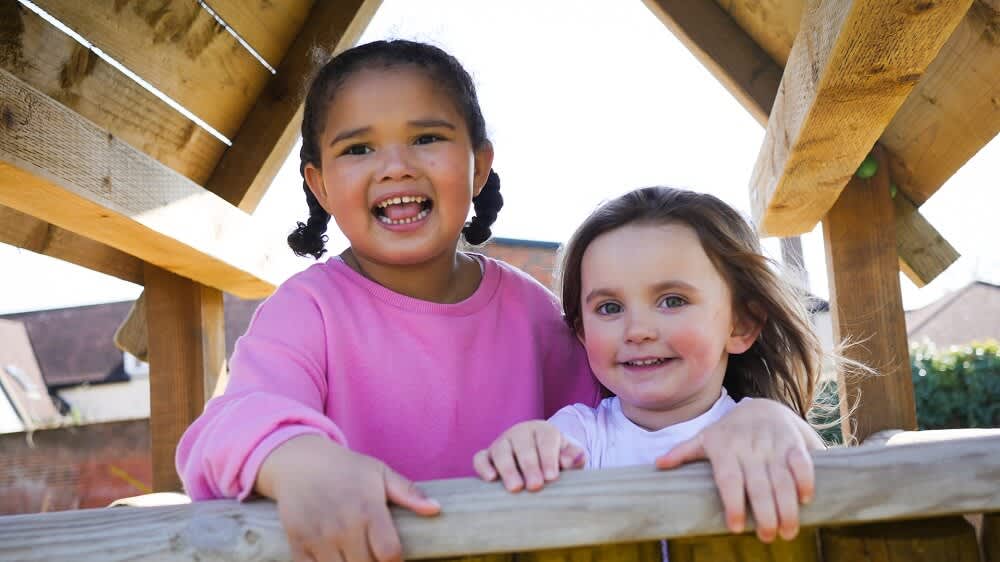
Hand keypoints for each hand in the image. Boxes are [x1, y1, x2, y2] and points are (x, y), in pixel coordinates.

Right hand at [255, 435, 440, 561]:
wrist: (300, 461)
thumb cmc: (346, 468)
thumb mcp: (380, 473)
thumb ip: (408, 492)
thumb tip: (436, 509)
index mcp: (368, 509)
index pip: (389, 554)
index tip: (393, 557)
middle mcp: (343, 525)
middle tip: (373, 554)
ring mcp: (318, 536)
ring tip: (355, 555)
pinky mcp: (297, 543)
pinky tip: (335, 558)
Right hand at [473, 421, 585, 491]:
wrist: (539, 458)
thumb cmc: (556, 459)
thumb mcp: (568, 455)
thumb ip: (574, 456)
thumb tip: (573, 461)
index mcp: (543, 430)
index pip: (546, 440)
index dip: (549, 458)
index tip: (551, 477)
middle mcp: (521, 433)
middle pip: (523, 446)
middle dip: (529, 466)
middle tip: (535, 485)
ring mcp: (502, 442)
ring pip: (501, 451)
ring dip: (507, 469)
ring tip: (515, 487)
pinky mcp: (487, 455)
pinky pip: (480, 458)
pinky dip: (483, 467)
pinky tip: (490, 479)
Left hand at [654, 399, 822, 542]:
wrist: (761, 406)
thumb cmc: (728, 431)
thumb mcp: (704, 438)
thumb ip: (683, 452)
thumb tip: (658, 464)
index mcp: (725, 448)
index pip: (729, 479)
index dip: (734, 503)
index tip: (736, 527)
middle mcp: (750, 448)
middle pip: (759, 484)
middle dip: (766, 513)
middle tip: (768, 537)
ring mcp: (773, 445)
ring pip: (782, 478)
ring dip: (788, 506)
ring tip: (788, 531)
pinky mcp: (794, 443)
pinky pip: (802, 461)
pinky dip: (806, 479)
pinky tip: (806, 499)